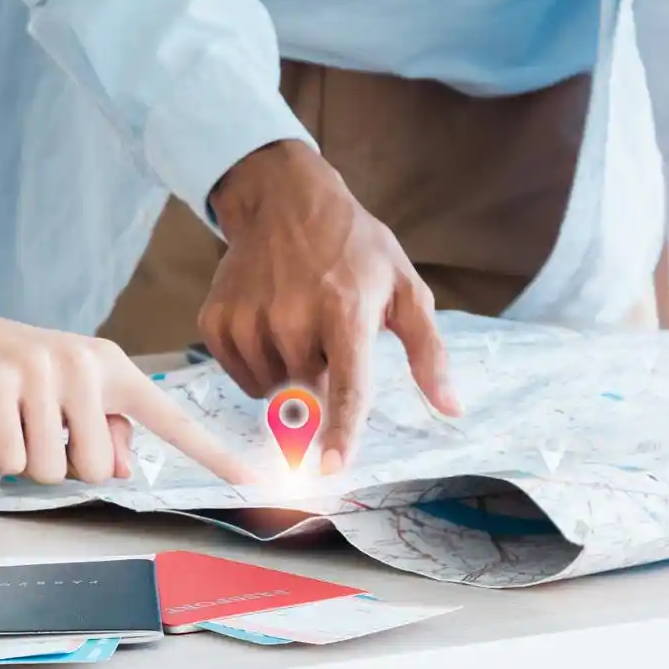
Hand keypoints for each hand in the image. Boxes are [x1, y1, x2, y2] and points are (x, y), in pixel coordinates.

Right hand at [0, 303, 254, 485]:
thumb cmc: (4, 370)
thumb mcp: (64, 393)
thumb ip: (102, 427)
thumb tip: (118, 467)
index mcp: (110, 366)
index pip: (170, 419)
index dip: (214, 455)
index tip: (256, 482)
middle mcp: (84, 363)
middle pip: (97, 467)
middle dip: (62, 461)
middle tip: (33, 425)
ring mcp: (41, 373)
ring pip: (55, 470)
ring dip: (25, 459)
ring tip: (8, 419)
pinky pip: (13, 461)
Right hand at [203, 141, 458, 471]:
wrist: (283, 200)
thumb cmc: (354, 249)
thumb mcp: (404, 288)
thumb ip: (428, 353)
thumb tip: (451, 407)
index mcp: (346, 311)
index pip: (346, 387)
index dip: (340, 433)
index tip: (330, 468)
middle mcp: (293, 317)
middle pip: (310, 394)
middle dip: (323, 377)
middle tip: (326, 331)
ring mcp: (249, 319)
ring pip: (273, 390)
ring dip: (289, 371)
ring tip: (297, 321)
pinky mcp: (217, 321)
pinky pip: (242, 377)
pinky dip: (258, 364)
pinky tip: (268, 324)